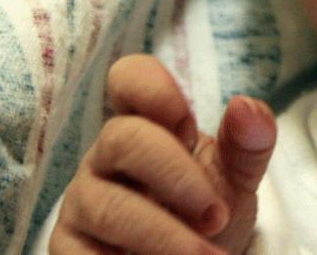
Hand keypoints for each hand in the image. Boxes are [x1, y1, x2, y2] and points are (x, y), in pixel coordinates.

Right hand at [50, 54, 276, 254]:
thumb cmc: (208, 213)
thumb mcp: (237, 177)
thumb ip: (248, 141)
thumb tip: (244, 105)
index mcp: (147, 125)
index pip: (129, 78)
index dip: (154, 89)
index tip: (191, 128)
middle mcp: (106, 157)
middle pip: (124, 138)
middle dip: (177, 176)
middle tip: (218, 216)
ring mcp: (83, 203)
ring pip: (110, 207)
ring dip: (164, 236)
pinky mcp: (68, 250)